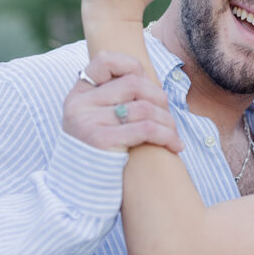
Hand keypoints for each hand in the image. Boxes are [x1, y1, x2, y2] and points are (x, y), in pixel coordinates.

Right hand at [63, 51, 183, 153]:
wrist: (80, 194)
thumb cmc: (100, 155)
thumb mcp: (97, 121)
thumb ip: (112, 99)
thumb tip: (147, 76)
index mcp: (78, 94)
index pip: (104, 60)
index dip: (131, 66)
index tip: (145, 84)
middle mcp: (79, 104)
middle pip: (134, 84)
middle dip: (160, 98)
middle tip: (167, 116)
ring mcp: (88, 122)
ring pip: (145, 107)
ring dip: (168, 121)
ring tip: (172, 134)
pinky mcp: (101, 141)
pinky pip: (146, 129)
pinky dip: (167, 136)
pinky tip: (175, 146)